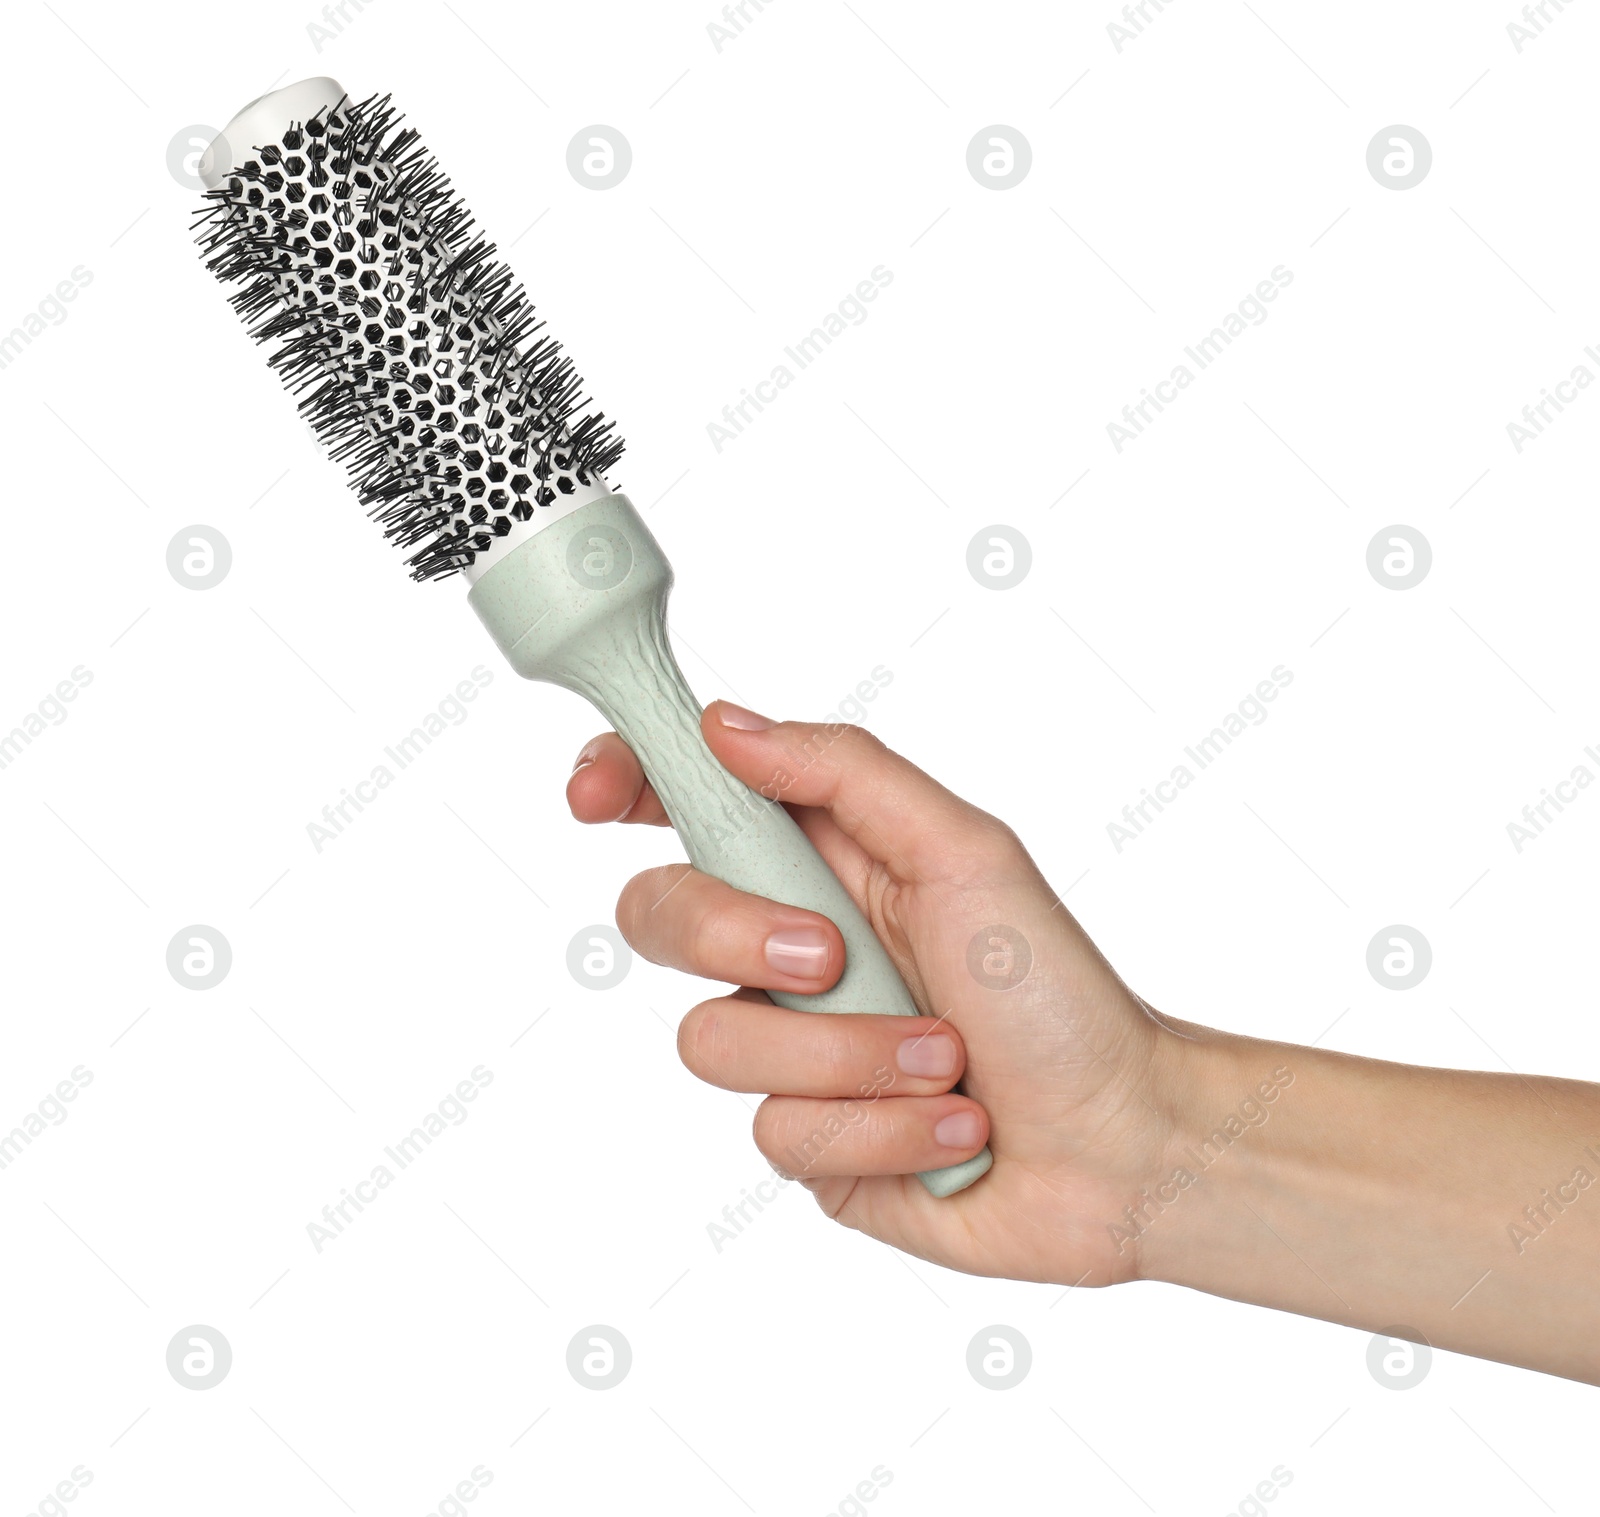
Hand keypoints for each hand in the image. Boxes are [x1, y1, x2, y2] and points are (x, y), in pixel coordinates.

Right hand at [566, 701, 1192, 1288]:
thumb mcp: (966, 852)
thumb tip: (723, 723)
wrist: (1120, 1144)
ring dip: (849, 1055)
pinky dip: (882, 1126)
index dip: (627, 784)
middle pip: (662, 917)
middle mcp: (790, 950)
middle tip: (831, 955)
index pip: (690, 805)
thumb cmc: (1057, 992)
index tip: (598, 796)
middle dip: (735, 935)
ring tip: (945, 1059)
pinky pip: (778, 1134)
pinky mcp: (806, 1142)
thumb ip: (845, 775)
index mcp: (824, 862)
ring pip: (714, 1043)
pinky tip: (951, 1126)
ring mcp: (791, 1050)